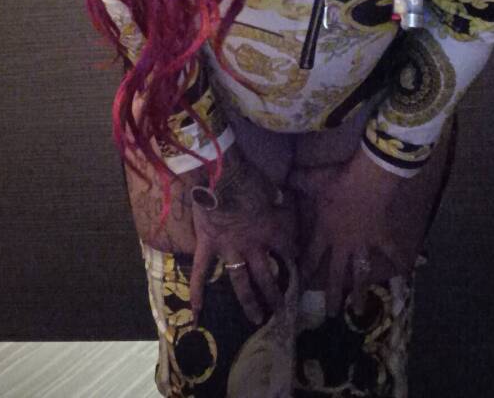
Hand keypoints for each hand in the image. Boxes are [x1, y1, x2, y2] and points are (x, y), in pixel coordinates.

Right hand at [190, 147, 295, 326]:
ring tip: (256, 319)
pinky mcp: (208, 246)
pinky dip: (198, 293)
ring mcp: (229, 249)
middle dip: (275, 294)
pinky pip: (201, 273)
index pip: (286, 248)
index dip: (292, 257)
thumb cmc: (246, 176)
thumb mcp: (267, 187)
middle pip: (267, 275)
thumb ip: (273, 198)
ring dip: (249, 301)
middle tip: (281, 311)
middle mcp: (252, 246)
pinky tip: (197, 315)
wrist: (219, 173)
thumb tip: (279, 199)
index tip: (297, 266)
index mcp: (269, 229)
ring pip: (241, 281)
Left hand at [288, 138, 448, 316]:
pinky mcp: (381, 236)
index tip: (301, 288)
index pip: (312, 257)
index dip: (306, 271)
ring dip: (360, 292)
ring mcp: (363, 243)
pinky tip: (407, 273)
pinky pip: (391, 251)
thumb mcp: (313, 180)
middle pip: (336, 274)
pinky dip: (399, 261)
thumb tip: (284, 177)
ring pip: (361, 273)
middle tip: (331, 314)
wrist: (367, 182)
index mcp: (325, 232)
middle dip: (333, 295)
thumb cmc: (338, 182)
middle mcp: (343, 244)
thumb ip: (297, 180)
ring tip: (359, 311)